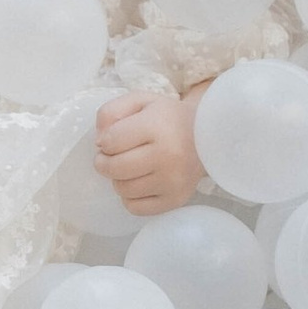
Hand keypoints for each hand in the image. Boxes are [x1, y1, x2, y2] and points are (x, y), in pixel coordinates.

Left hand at [94, 87, 202, 215]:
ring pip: (123, 190)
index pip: (110, 141)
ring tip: (129, 167)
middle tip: (110, 156)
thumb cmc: (168, 118)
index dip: (104, 141)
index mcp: (157, 126)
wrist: (208, 137)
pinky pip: (136, 208)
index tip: (112, 139)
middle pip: (114, 168)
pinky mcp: (176, 199)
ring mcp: (173, 180)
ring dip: (118, 179)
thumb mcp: (139, 101)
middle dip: (104, 162)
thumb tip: (99, 141)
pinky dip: (130, 197)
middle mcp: (168, 155)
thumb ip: (110, 112)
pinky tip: (139, 182)